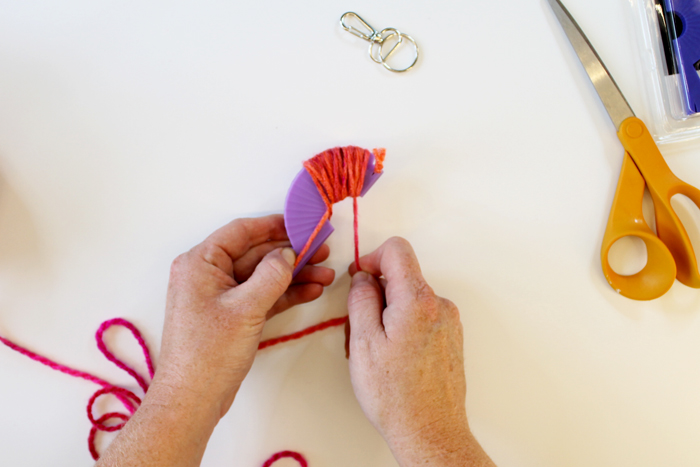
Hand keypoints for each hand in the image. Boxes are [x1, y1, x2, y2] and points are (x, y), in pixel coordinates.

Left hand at [154, 214, 334, 416]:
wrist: (193, 399)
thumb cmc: (208, 353)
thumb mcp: (245, 309)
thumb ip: (271, 275)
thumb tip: (287, 254)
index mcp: (201, 263)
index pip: (241, 232)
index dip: (274, 225)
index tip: (302, 223)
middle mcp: (208, 275)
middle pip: (256, 253)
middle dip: (291, 253)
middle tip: (322, 249)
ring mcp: (221, 296)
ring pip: (263, 276)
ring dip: (294, 275)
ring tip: (325, 273)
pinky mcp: (232, 316)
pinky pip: (262, 296)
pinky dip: (285, 294)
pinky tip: (311, 290)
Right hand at [346, 237, 494, 466]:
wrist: (430, 432)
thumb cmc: (396, 395)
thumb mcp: (363, 342)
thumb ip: (361, 299)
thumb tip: (362, 278)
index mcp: (417, 301)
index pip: (397, 250)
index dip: (372, 258)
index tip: (358, 277)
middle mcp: (439, 306)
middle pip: (401, 278)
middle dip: (375, 295)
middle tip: (359, 329)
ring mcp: (448, 323)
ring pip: (409, 300)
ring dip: (388, 315)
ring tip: (375, 351)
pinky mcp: (450, 338)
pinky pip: (421, 318)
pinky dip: (402, 327)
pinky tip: (392, 358)